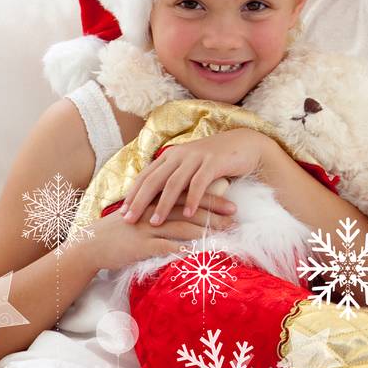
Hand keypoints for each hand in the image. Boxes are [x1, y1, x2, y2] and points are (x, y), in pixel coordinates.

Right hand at [90, 205, 232, 273]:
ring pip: (179, 226)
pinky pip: (164, 246)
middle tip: (235, 218)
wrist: (91, 245)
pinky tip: (198, 253)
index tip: (232, 205)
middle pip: (188, 209)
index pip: (187, 196)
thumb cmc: (120, 232)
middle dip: (215, 214)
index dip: (211, 200)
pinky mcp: (140, 245)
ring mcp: (145, 228)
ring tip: (224, 236)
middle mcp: (152, 211)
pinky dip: (182, 249)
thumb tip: (187, 211)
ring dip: (205, 231)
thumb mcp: (141, 215)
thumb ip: (162, 210)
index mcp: (154, 201)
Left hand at [121, 131, 263, 224]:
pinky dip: (192, 199)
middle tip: (129, 220)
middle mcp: (179, 155)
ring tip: (155, 222)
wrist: (245, 145)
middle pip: (153, 180)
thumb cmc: (217, 161)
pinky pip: (199, 183)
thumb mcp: (191, 167)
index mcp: (171, 156)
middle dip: (139, 201)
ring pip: (173, 183)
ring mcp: (196, 157)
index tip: (122, 212)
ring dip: (163, 204)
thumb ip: (176, 177)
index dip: (132, 194)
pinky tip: (188, 214)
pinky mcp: (213, 162)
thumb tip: (158, 198)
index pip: (145, 176)